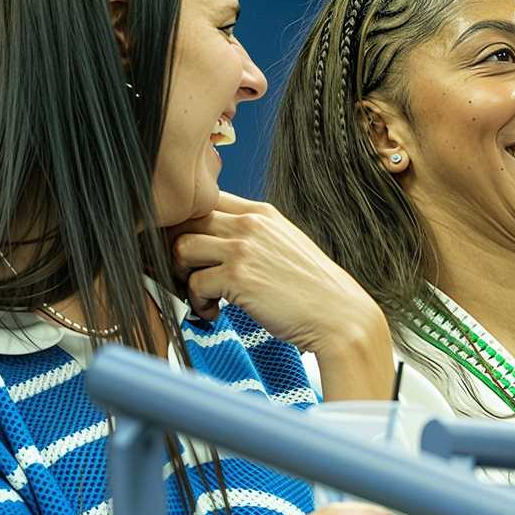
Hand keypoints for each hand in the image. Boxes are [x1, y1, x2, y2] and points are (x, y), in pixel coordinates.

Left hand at [171, 192, 385, 354]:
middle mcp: (249, 224)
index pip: (205, 199)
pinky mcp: (238, 277)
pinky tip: (215, 312)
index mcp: (260, 212)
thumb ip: (253, 235)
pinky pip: (194, 284)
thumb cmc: (311, 288)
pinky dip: (198, 303)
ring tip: (202, 295)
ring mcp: (243, 248)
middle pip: (186, 220)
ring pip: (181, 247)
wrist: (337, 315)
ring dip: (183, 275)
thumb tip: (215, 241)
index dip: (188, 223)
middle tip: (187, 274)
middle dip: (177, 249)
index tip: (190, 249)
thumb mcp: (284, 244)